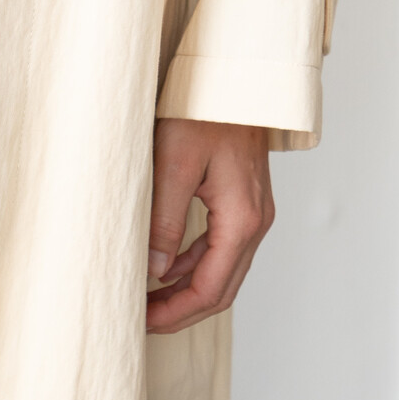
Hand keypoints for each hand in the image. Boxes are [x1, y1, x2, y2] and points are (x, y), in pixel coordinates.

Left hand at [144, 118, 273, 335]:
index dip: (176, 312)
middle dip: (182, 310)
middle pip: (222, 289)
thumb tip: (156, 270)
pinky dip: (196, 264)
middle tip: (142, 319)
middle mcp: (256, 222)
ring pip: (224, 271)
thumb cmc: (203, 111)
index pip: (211, 289)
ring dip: (188, 290)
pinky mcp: (245, 201)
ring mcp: (255, 212)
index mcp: (242, 220)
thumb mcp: (174, 164)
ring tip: (149, 299)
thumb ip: (165, 221)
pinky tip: (168, 266)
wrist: (233, 78)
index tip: (142, 320)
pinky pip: (223, 248)